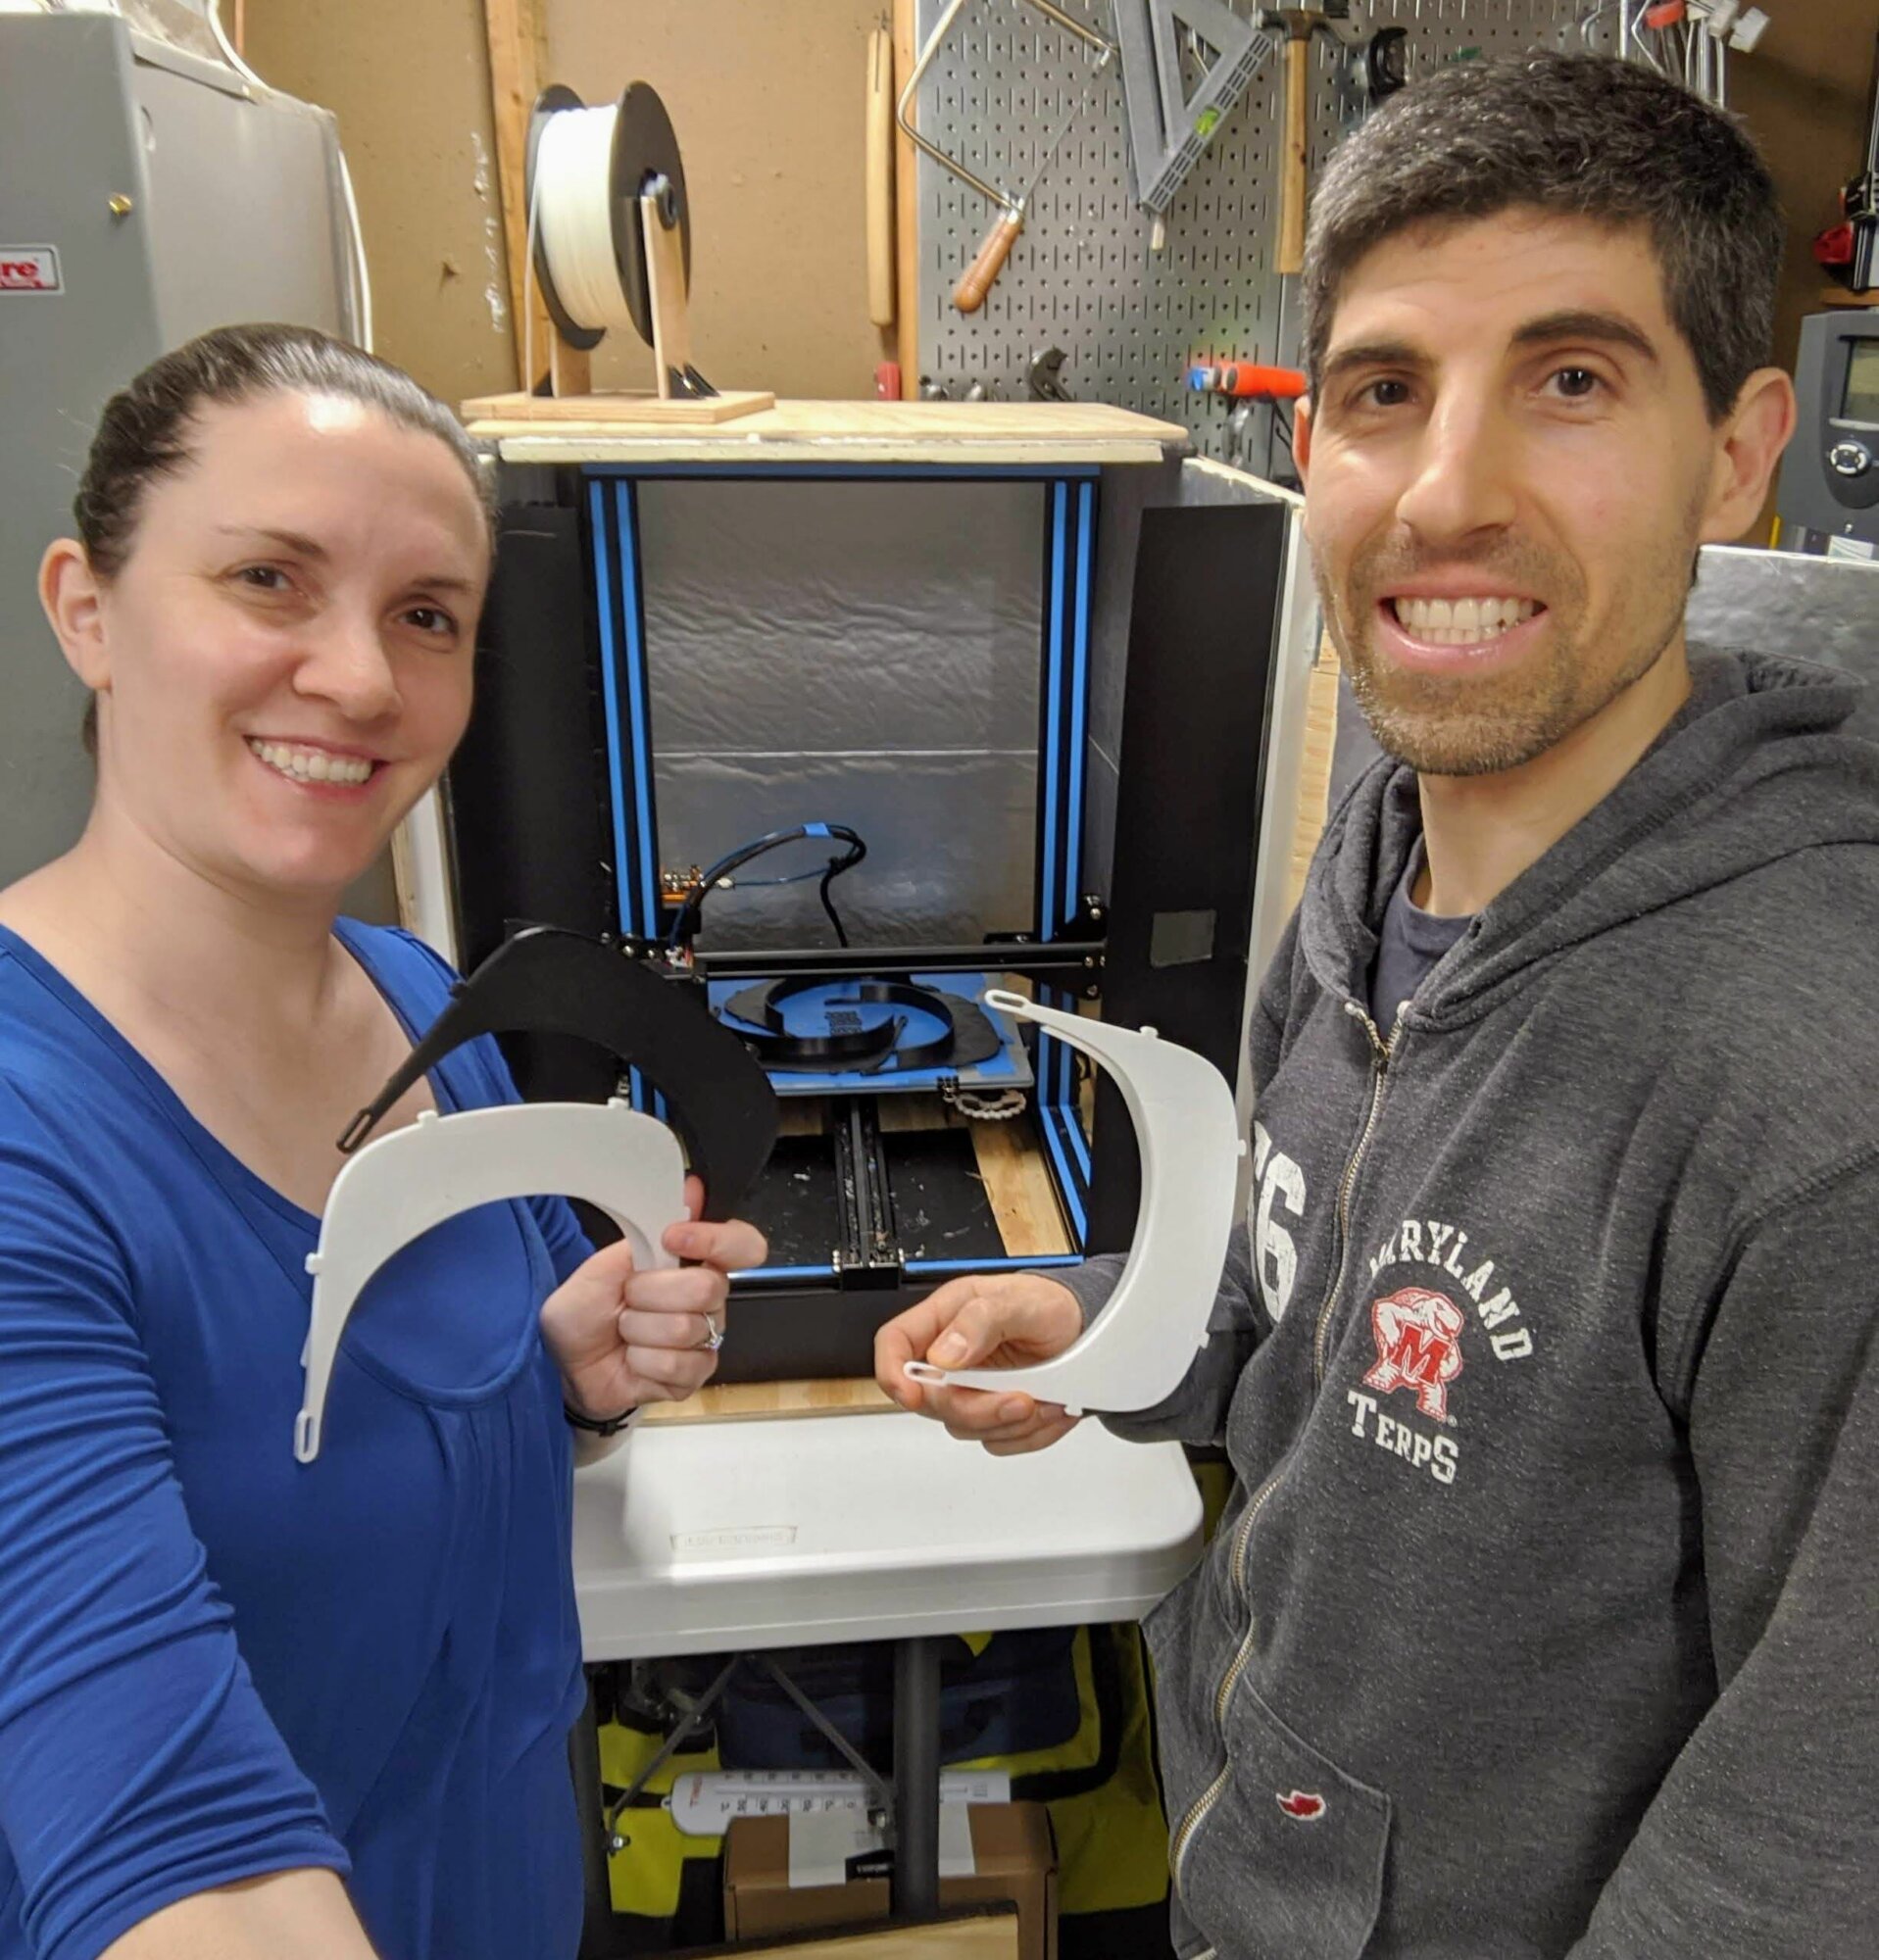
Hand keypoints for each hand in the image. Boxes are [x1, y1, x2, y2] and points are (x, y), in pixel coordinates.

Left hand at [542, 1176, 766, 1418]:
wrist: (563, 1362)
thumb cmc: (585, 1311)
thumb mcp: (602, 1266)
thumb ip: (648, 1231)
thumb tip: (691, 1189)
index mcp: (694, 1263)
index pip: (743, 1245)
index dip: (718, 1239)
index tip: (674, 1238)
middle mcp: (708, 1301)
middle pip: (708, 1288)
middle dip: (650, 1293)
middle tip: (626, 1300)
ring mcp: (704, 1341)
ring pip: (685, 1329)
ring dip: (638, 1330)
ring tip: (624, 1332)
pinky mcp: (693, 1377)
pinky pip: (675, 1365)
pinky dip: (640, 1362)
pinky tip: (632, 1360)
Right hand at [874, 1271, 1084, 1455]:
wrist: (1084, 1330)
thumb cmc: (1049, 1305)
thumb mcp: (1020, 1302)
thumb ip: (981, 1321)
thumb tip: (944, 1354)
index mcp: (945, 1318)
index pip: (894, 1344)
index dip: (892, 1373)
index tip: (914, 1397)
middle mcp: (950, 1356)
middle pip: (932, 1400)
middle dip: (978, 1408)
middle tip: (1021, 1398)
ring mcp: (970, 1389)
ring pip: (965, 1427)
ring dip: (1010, 1422)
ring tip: (1045, 1398)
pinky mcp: (993, 1414)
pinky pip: (997, 1441)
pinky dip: (1028, 1433)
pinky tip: (1047, 1408)